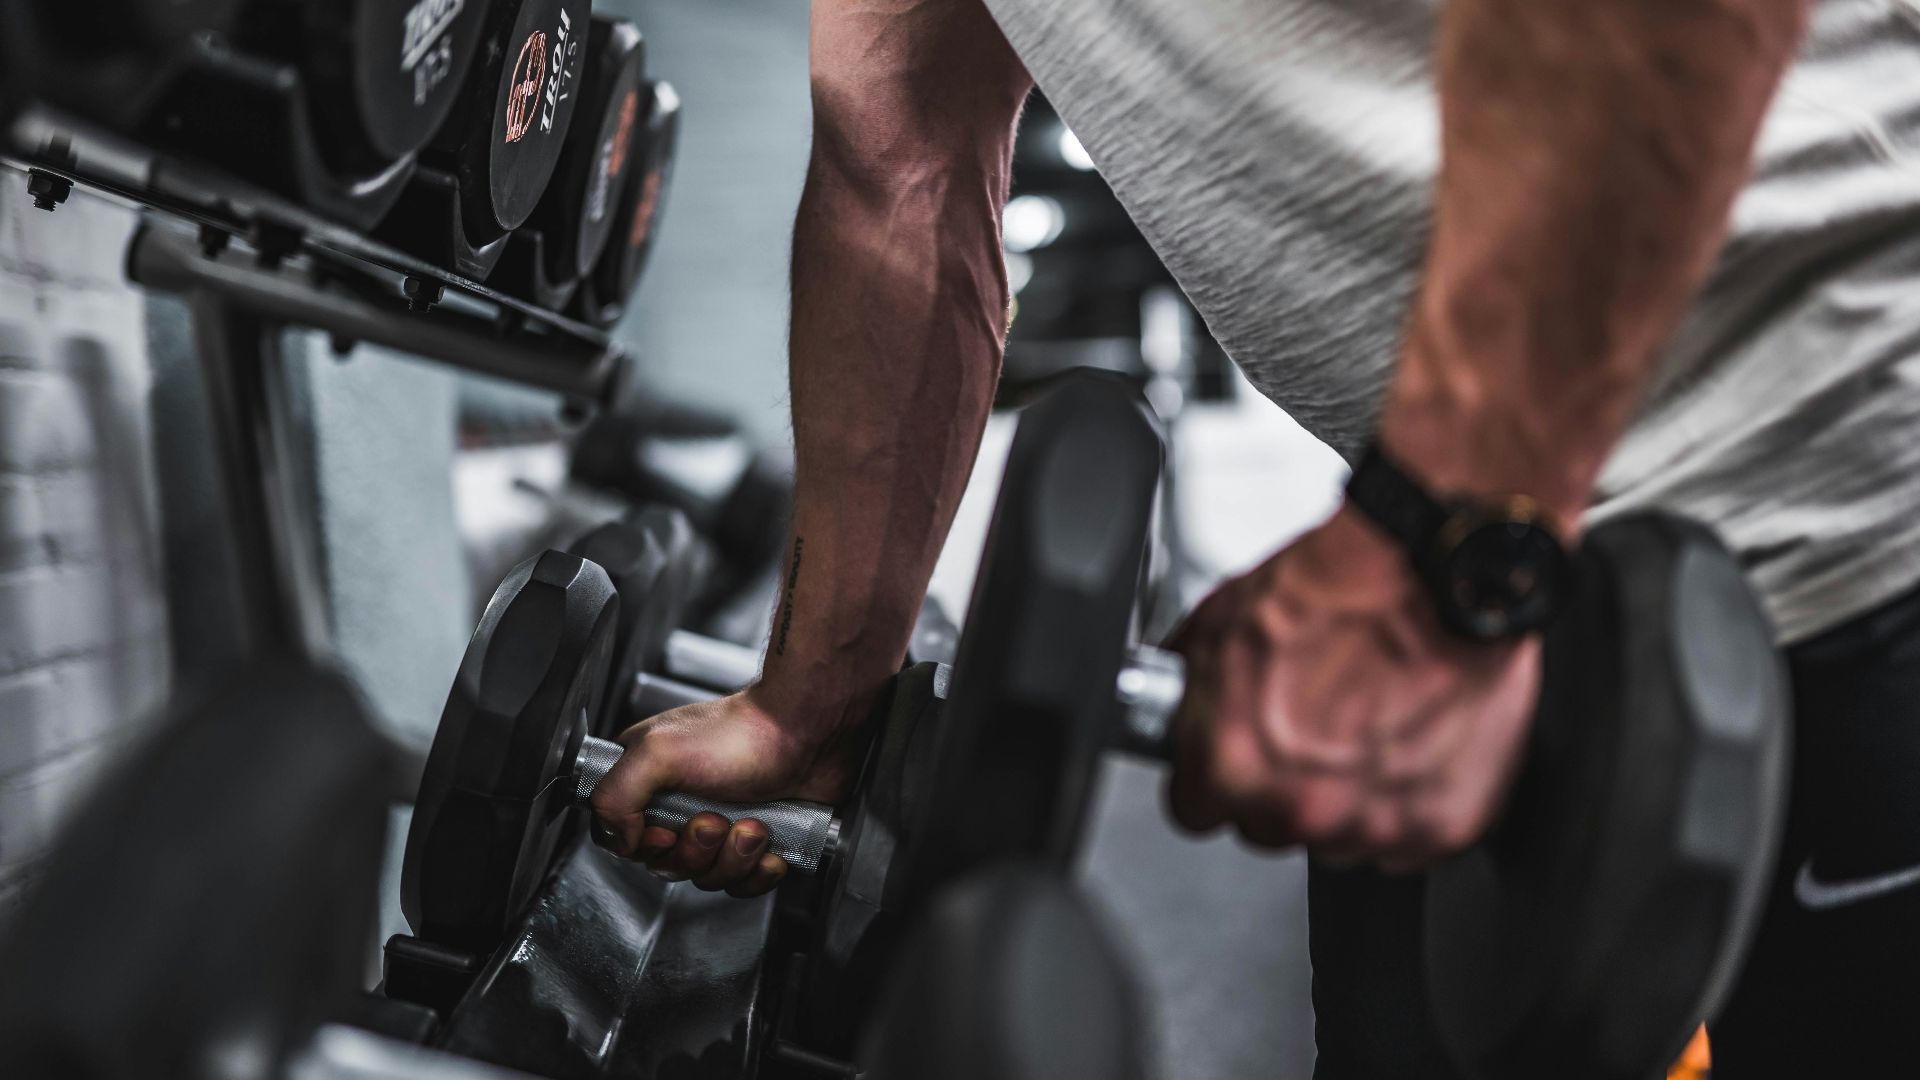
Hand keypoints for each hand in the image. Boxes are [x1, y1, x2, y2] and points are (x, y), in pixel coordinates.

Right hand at [590, 689, 864, 896]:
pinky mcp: (755, 842)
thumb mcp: (658, 752)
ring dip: (732, 857)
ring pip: (707, 876)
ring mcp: (720, 824)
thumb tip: (620, 840)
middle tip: (715, 819)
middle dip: (696, 850)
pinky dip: (758, 871)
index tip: (666, 832)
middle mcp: (680, 803)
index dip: (644, 847)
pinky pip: (744, 883)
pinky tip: (771, 844)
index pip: (620, 837)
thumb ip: (615, 796)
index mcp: (648, 780)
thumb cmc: (740, 734)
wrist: (808, 732)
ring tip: (752, 824)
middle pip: (667, 864)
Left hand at [1165, 506, 1539, 869]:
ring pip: (1338, 837)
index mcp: (1233, 765)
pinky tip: (1408, 738)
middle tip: (1311, 724)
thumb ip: (1190, 691)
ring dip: (1346, 797)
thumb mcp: (1218, 622)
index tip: (1230, 758)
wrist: (1435, 572)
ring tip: (1366, 723)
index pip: (1194, 810)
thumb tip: (1176, 708)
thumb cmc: (1340, 588)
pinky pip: (1407, 838)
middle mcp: (1300, 808)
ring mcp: (1373, 824)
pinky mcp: (1440, 826)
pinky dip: (1409, 799)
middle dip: (1280, 786)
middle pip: (1267, 827)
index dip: (1212, 777)